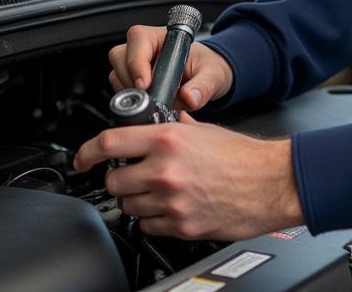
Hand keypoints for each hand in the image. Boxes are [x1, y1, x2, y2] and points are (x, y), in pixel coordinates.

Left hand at [73, 114, 303, 239]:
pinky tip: (174, 206)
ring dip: (139, 199)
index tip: (81, 160)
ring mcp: (170, 200)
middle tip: (138, 175)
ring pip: (129, 206)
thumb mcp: (204, 129)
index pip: (109, 143)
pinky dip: (154, 218)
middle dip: (122, 179)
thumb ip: (173, 128)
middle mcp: (164, 169)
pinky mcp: (178, 225)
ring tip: (163, 190)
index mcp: (169, 138)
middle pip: (114, 181)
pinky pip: (148, 225)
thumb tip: (151, 126)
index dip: (86, 153)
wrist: (269, 182)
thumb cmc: (242, 156)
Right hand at [108, 26, 232, 110]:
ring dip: (130, 91)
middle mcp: (145, 45)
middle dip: (131, 80)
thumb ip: (203, 87)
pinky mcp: (130, 77)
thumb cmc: (208, 67)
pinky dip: (130, 98)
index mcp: (163, 36)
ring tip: (152, 99)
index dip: (138, 64)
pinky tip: (148, 102)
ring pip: (116, 74)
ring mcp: (134, 61)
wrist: (206, 76)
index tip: (146, 85)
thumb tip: (190, 98)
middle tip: (149, 96)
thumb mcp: (213, 75)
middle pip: (120, 57)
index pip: (138, 41)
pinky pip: (119, 87)